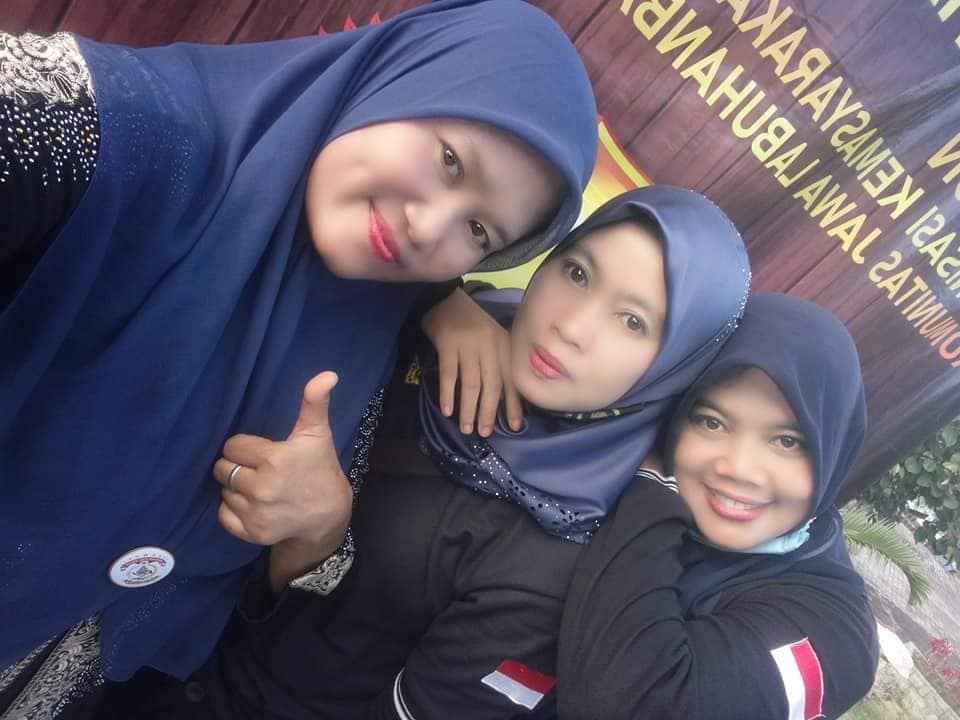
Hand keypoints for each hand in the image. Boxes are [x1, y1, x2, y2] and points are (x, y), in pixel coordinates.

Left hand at [213, 372, 352, 552]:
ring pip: (224, 490)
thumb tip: (328, 374)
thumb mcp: (317, 434)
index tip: (263, 453)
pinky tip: (254, 505)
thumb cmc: (320, 469)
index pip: (233, 446)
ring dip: (236, 488)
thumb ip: (315, 403)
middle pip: (224, 468)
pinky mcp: (250, 532)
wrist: (328, 517)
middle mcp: (262, 488)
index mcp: (275, 459)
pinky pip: (223, 514)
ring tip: (259, 487)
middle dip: (238, 466)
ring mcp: (255, 513)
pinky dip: (233, 509)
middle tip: (260, 470)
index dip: (246, 447)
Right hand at [421, 287, 522, 435]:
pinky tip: (446, 410)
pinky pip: (449, 374)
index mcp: (504, 345)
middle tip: (485, 432)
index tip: (515, 426)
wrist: (444, 299)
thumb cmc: (470, 324)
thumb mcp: (491, 339)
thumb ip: (498, 363)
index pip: (511, 378)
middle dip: (489, 411)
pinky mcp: (448, 343)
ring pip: (471, 383)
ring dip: (469, 408)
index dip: (514, 403)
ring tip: (466, 428)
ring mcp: (469, 343)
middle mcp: (490, 345)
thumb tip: (501, 399)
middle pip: (492, 384)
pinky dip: (448, 394)